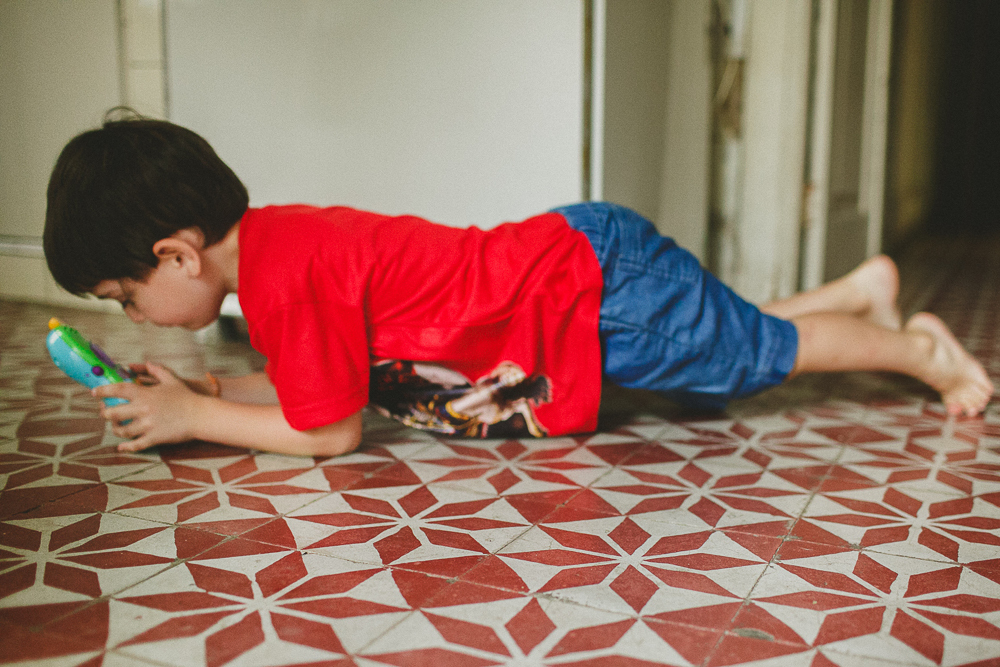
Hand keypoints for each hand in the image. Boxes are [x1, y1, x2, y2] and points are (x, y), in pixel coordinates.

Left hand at [95, 361, 210, 451]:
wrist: (200, 415)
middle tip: (105, 412)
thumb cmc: (186, 397)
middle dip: (105, 413)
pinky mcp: (154, 438)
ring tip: (115, 427)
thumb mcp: (172, 380)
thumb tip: (147, 363)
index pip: (118, 390)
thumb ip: (157, 371)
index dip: (103, 391)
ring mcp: (148, 425)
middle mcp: (143, 409)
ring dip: (115, 429)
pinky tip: (122, 447)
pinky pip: (135, 445)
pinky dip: (126, 447)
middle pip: (113, 413)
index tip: (94, 393)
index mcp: (145, 394)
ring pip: (121, 430)